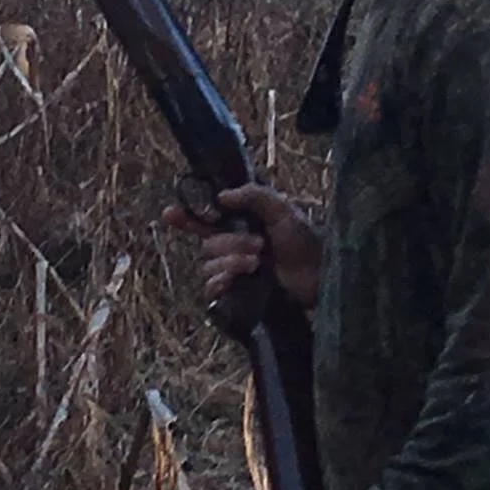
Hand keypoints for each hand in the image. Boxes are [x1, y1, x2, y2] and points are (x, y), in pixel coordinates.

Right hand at [161, 183, 321, 309]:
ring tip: (258, 262)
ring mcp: (234, 270)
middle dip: (230, 242)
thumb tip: (221, 197)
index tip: (170, 214)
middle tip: (259, 244)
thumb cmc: (305, 241)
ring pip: (210, 264)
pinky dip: (221, 281)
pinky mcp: (237, 293)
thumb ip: (253, 196)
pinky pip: (212, 287)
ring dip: (232, 261)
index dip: (184, 216)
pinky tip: (236, 278)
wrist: (320, 275)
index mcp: (240, 223)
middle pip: (207, 242)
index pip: (203, 218)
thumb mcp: (282, 210)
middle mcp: (233, 245)